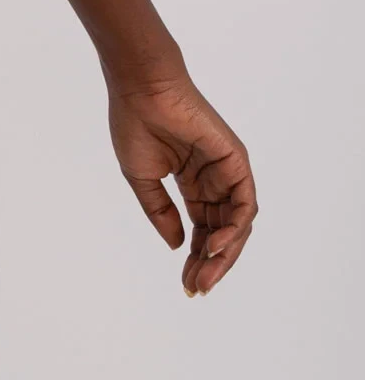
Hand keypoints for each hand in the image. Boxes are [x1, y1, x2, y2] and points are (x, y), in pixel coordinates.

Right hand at [106, 69, 257, 294]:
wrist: (141, 90)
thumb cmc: (135, 124)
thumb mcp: (142, 179)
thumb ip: (160, 212)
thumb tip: (179, 246)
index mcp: (192, 182)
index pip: (201, 229)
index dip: (196, 260)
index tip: (187, 286)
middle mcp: (214, 179)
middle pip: (221, 232)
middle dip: (211, 264)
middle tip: (197, 289)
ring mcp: (227, 171)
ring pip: (237, 223)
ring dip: (224, 253)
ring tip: (206, 275)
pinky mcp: (236, 161)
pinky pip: (244, 203)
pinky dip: (234, 228)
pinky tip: (216, 246)